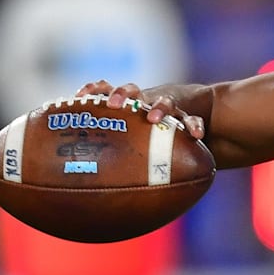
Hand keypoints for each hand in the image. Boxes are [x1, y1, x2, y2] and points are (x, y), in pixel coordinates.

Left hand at [75, 80, 205, 138]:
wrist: (194, 112)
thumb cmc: (151, 133)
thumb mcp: (131, 137)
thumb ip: (111, 150)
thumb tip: (77, 184)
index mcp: (129, 103)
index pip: (108, 90)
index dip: (94, 90)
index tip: (79, 96)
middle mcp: (147, 101)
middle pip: (133, 90)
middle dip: (122, 94)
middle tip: (113, 105)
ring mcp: (169, 107)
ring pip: (165, 102)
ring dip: (158, 107)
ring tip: (153, 118)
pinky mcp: (188, 117)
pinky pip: (192, 120)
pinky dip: (194, 125)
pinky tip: (197, 135)